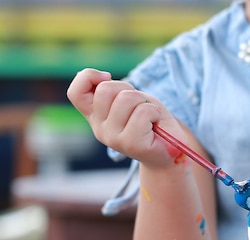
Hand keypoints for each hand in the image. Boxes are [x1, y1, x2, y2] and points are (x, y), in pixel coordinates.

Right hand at [66, 68, 184, 168]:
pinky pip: (143, 112)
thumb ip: (112, 90)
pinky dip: (154, 112)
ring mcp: (113, 138)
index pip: (75, 93)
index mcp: (95, 116)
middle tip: (141, 105)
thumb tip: (103, 77)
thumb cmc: (152, 121)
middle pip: (106, 89)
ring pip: (126, 99)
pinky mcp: (130, 143)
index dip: (88, 77)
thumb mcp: (131, 98)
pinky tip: (155, 124)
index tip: (107, 78)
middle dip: (129, 90)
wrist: (171, 150)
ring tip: (150, 116)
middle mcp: (99, 129)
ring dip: (145, 102)